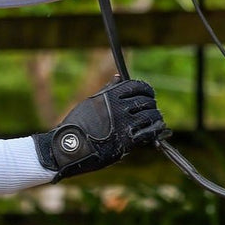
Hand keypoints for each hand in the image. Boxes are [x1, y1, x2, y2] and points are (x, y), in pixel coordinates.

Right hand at [33, 77, 167, 180]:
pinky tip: (156, 131)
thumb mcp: (90, 102)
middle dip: (151, 105)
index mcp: (110, 96)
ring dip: (155, 118)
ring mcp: (124, 124)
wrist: (68, 147)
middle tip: (151, 110)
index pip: (137, 86)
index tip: (148, 94)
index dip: (146, 90)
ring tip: (155, 121)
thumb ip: (108, 90)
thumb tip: (119, 77)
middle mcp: (119, 107)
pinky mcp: (127, 141)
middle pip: (146, 101)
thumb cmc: (78, 125)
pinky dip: (155, 131)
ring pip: (150, 116)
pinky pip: (149, 133)